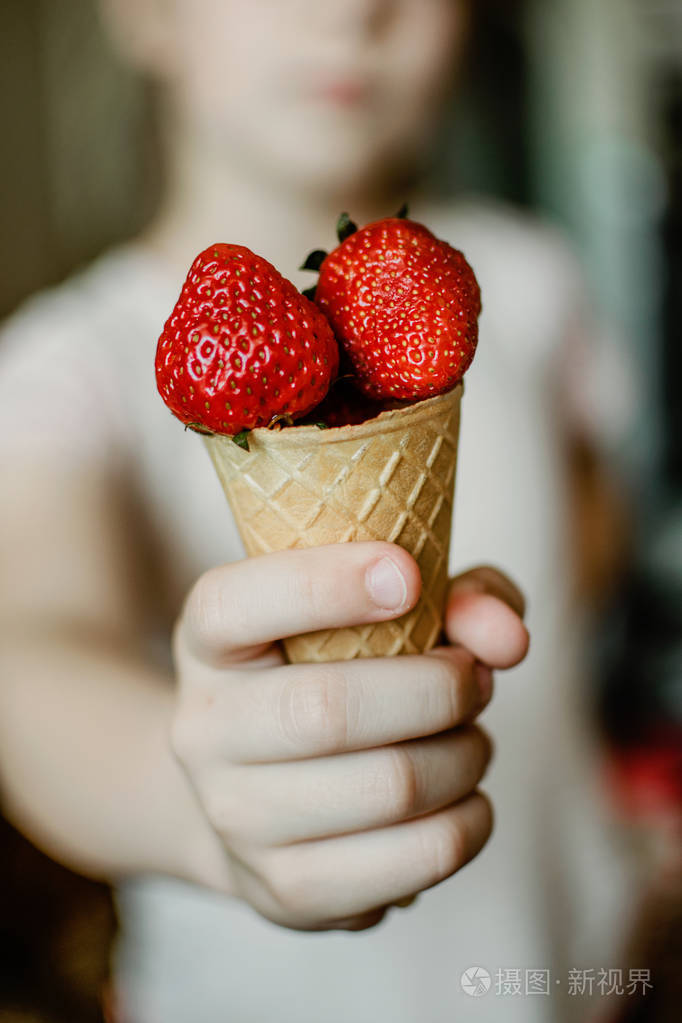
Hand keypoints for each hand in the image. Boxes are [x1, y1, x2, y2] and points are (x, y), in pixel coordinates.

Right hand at [170, 542, 527, 931]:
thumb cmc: (334, 673)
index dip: (325, 584)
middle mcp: (203, 729)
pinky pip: (417, 859)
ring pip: (389, 788)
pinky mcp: (287, 889)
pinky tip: (463, 797)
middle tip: (474, 678)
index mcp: (209, 640)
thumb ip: (456, 597)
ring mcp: (236, 818)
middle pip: (330, 710)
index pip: (233, 605)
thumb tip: (506, 638)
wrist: (259, 791)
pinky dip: (470, 821)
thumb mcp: (380, 611)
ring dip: (465, 754)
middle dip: (439, 688)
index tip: (407, 574)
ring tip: (470, 736)